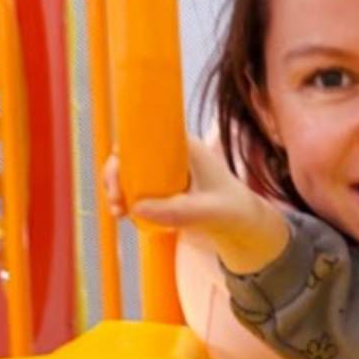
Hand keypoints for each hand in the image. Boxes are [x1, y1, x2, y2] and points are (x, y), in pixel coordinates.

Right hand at [126, 141, 285, 271]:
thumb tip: (137, 208)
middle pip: (131, 153)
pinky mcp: (162, 187)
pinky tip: (125, 215)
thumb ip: (177, 211)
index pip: (146, 134)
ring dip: (118, 188)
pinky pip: (137, 188)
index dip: (125, 149)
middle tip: (116, 200)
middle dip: (115, 174)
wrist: (242, 224)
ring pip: (130, 171)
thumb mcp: (207, 212)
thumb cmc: (231, 210)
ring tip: (118, 212)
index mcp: (185, 146)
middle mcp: (172, 153)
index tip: (116, 172)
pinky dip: (127, 199)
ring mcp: (165, 170)